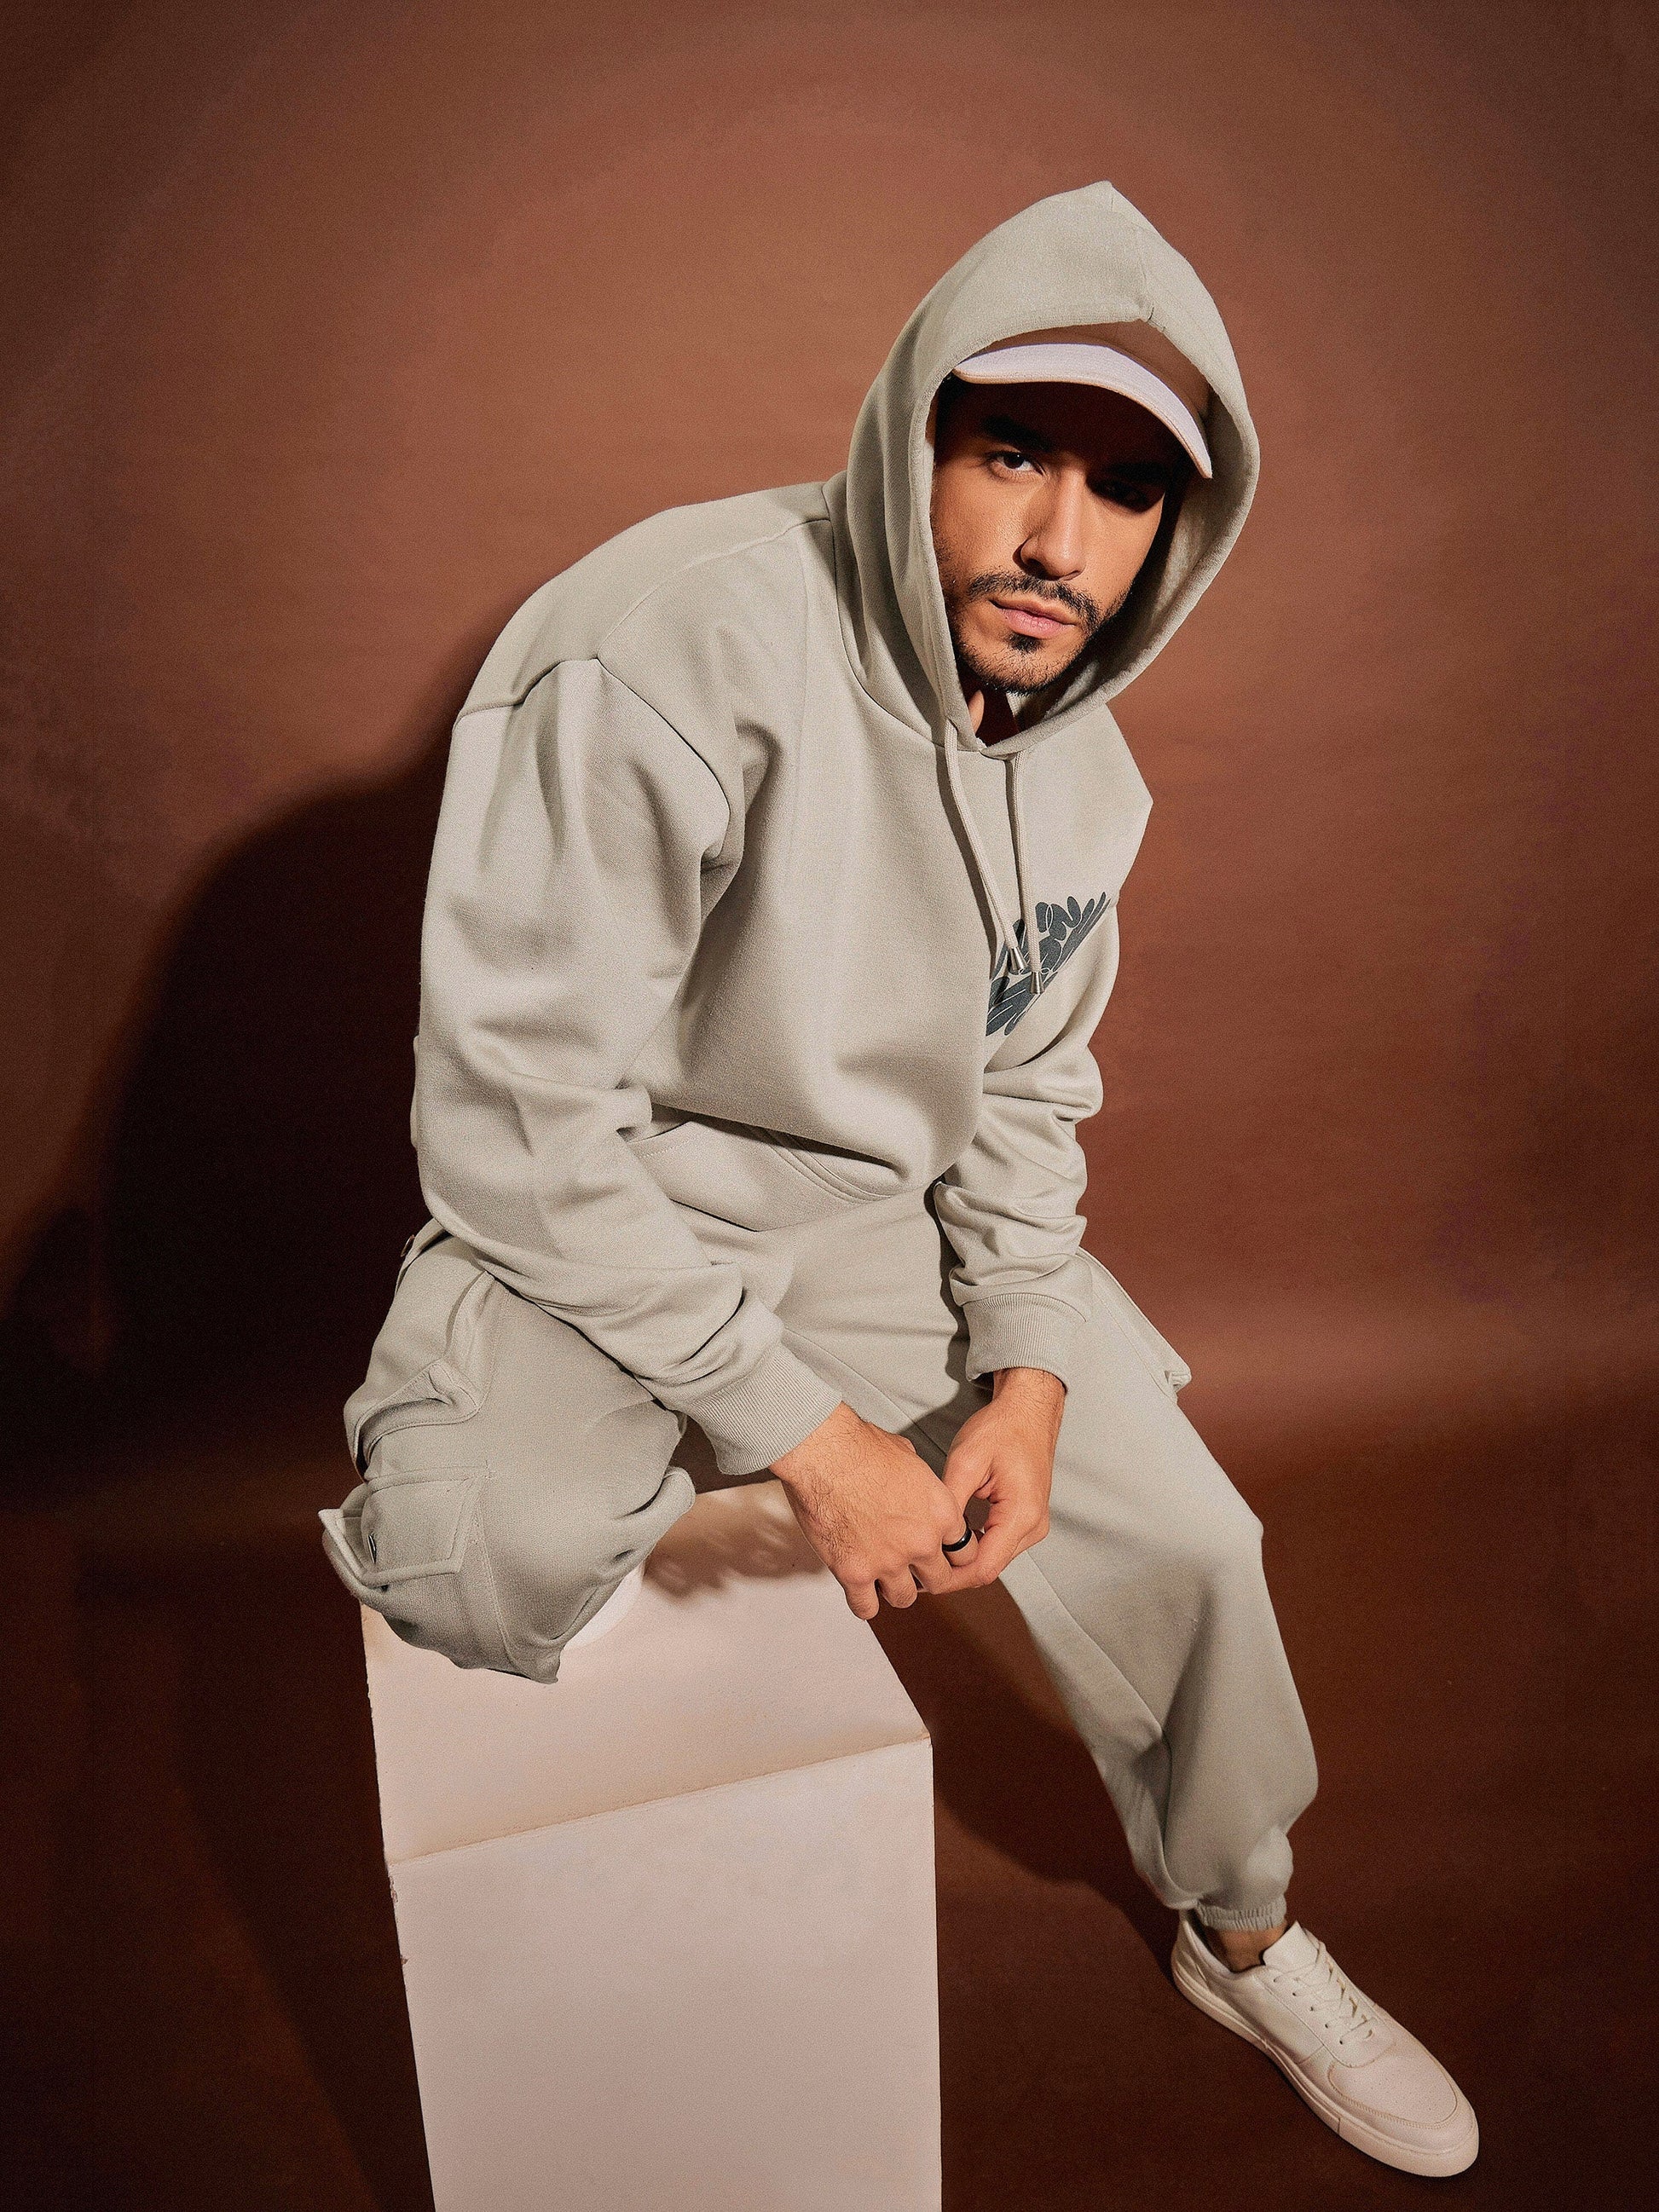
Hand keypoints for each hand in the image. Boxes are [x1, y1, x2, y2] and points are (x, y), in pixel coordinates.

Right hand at [772, 1403, 979, 1618]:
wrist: (825, 1452)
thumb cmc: (860, 1447)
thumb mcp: (909, 1457)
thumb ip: (921, 1485)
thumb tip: (916, 1487)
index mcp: (941, 1512)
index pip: (965, 1551)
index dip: (951, 1553)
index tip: (941, 1553)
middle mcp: (920, 1541)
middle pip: (939, 1580)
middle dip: (926, 1574)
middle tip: (912, 1567)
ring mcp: (888, 1561)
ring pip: (904, 1598)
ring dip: (895, 1588)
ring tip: (883, 1576)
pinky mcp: (854, 1572)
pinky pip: (865, 1608)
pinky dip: (863, 1602)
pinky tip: (859, 1589)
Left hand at [936, 1367, 1062, 1587]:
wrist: (1028, 1411)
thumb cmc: (1001, 1429)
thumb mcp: (966, 1462)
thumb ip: (950, 1505)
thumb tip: (930, 1538)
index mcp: (1021, 1515)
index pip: (983, 1568)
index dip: (949, 1578)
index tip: (919, 1577)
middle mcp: (1032, 1527)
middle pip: (988, 1569)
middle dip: (951, 1573)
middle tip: (915, 1568)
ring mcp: (1032, 1526)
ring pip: (992, 1560)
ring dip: (962, 1562)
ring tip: (927, 1556)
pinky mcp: (1026, 1520)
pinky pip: (998, 1546)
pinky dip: (973, 1548)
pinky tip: (949, 1542)